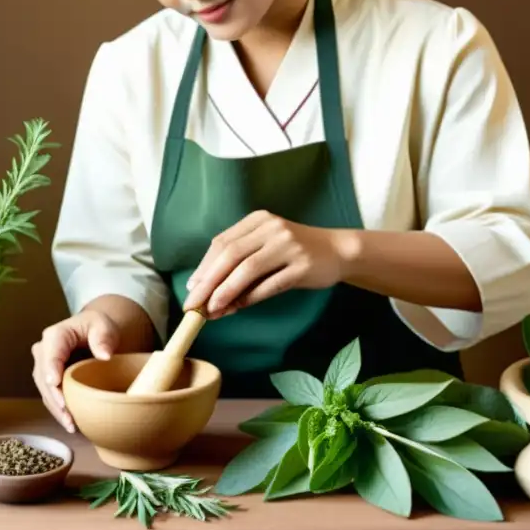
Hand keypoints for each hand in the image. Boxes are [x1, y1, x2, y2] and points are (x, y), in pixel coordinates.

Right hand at [30, 310, 120, 432]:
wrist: (95, 334)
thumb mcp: (105, 327)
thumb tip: (104, 355)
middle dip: (55, 398)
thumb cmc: (99, 328)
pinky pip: (50, 397)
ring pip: (45, 391)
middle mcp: (44, 351)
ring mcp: (44, 367)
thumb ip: (104, 338)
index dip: (51, 368)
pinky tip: (70, 423)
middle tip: (68, 416)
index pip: (51, 353)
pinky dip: (59, 411)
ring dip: (56, 409)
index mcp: (56, 335)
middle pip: (44, 377)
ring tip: (71, 425)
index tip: (55, 383)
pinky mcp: (49, 380)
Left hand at [182, 210, 353, 317]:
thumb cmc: (296, 251)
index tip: (191, 288)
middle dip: (208, 281)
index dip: (204, 267)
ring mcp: (288, 245)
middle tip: (193, 304)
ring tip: (211, 310)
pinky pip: (270, 284)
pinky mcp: (302, 265)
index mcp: (258, 220)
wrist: (338, 251)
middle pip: (230, 255)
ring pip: (247, 268)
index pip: (222, 243)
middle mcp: (272, 228)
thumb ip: (241, 264)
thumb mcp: (267, 247)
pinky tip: (238, 308)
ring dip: (225, 291)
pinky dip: (250, 297)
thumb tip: (210, 294)